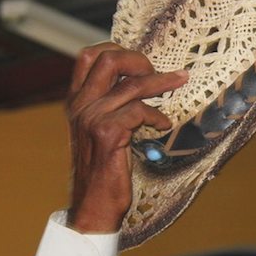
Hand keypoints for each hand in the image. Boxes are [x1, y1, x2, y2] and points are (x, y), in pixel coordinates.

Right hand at [64, 44, 187, 233]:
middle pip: (108, 59)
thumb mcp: (97, 132)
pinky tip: (163, 125)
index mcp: (76, 102)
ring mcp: (92, 118)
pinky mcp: (108, 134)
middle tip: (158, 72)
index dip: (118, 50)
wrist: (93, 205)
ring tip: (179, 82)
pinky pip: (139, 110)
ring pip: (131, 84)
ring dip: (162, 82)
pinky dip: (157, 115)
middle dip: (139, 60)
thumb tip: (136, 86)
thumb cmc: (101, 171)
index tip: (141, 64)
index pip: (88, 56)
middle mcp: (80, 105)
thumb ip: (107, 108)